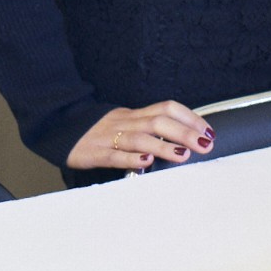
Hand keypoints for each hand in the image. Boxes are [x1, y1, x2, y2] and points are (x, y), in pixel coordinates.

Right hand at [66, 101, 215, 171]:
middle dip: (185, 132)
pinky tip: (146, 163)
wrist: (60, 128)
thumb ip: (151, 129)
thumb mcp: (128, 124)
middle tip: (205, 144)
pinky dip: (131, 158)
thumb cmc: (102, 130)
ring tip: (183, 155)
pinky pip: (114, 155)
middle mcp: (126, 122)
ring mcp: (110, 137)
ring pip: (140, 137)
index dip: (190, 118)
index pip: (167, 108)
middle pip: (159, 121)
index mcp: (136, 114)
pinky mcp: (95, 153)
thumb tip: (184, 138)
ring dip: (164, 146)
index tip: (209, 132)